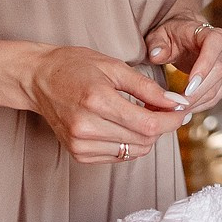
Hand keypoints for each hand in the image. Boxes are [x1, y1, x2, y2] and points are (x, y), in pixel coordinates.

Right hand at [25, 45, 189, 163]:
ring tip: (142, 113)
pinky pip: (118, 155)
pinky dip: (130, 142)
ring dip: (147, 135)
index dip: (172, 120)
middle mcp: (87, 128)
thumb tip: (177, 103)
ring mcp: (80, 144)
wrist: (38, 79)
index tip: (183, 110)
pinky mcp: (78, 154)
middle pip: (143, 140)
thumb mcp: (115, 67)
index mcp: (97, 102)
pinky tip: (125, 124)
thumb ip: (148, 87)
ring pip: (134, 151)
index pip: (148, 125)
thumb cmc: (75, 66)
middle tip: (164, 107)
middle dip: (162, 126)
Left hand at [144, 16, 221, 114]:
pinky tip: (184, 109)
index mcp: (210, 33)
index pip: (214, 45)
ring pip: (217, 88)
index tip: (188, 86)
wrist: (184, 40)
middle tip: (176, 105)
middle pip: (217, 72)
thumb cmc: (172, 37)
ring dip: (196, 102)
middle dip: (196, 92)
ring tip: (176, 109)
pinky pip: (216, 96)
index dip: (204, 66)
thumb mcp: (159, 36)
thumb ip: (157, 44)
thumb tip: (157, 55)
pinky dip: (200, 105)